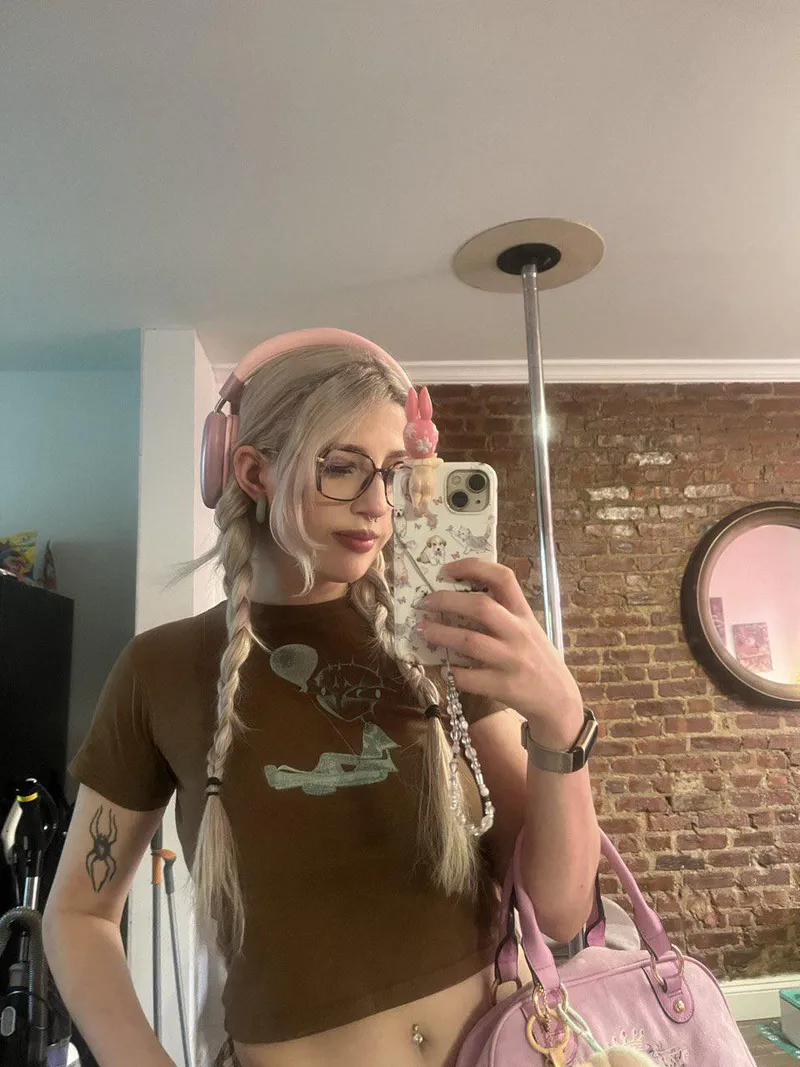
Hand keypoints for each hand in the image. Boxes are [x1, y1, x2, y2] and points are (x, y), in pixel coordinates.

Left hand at [416, 558, 583, 743]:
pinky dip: (452, 671)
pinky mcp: (504, 687)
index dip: (473, 567)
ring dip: (440, 634)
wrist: (558, 700)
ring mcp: (512, 661)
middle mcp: (519, 633)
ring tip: (422, 630)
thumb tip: (459, 598)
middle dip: (447, 601)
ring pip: (469, 641)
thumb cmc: (537, 659)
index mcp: (525, 614)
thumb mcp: (529, 629)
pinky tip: (444, 667)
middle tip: (425, 602)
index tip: (447, 569)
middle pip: (481, 607)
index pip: (503, 578)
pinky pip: (469, 677)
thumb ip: (504, 613)